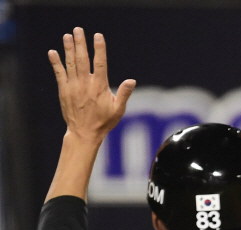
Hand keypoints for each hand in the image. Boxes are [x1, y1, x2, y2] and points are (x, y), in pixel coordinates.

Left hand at [48, 28, 134, 142]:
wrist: (84, 133)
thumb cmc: (104, 121)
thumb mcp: (118, 109)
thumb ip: (124, 94)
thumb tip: (132, 81)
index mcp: (100, 87)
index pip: (100, 63)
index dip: (99, 48)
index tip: (98, 36)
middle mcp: (85, 84)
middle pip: (82, 59)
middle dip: (80, 43)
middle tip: (78, 30)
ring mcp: (73, 86)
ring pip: (70, 63)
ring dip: (68, 48)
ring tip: (68, 36)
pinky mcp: (64, 91)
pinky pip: (59, 73)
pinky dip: (56, 62)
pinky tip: (53, 52)